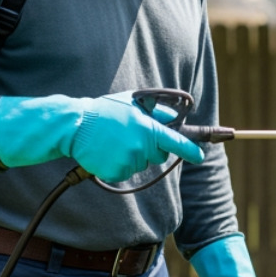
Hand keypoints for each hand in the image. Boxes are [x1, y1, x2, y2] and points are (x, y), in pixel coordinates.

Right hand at [0, 92, 202, 181]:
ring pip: (140, 164)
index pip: (177, 142)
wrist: (75, 126)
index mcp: (149, 128)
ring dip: (132, 156)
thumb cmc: (105, 111)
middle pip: (158, 156)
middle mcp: (142, 146)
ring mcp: (129, 161)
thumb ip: (154, 111)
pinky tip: (106, 153)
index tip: (200, 156)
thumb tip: (172, 118)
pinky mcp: (116, 173)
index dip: (191, 150)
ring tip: (113, 142)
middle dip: (151, 149)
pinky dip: (118, 165)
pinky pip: (125, 173)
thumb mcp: (132, 103)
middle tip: (130, 136)